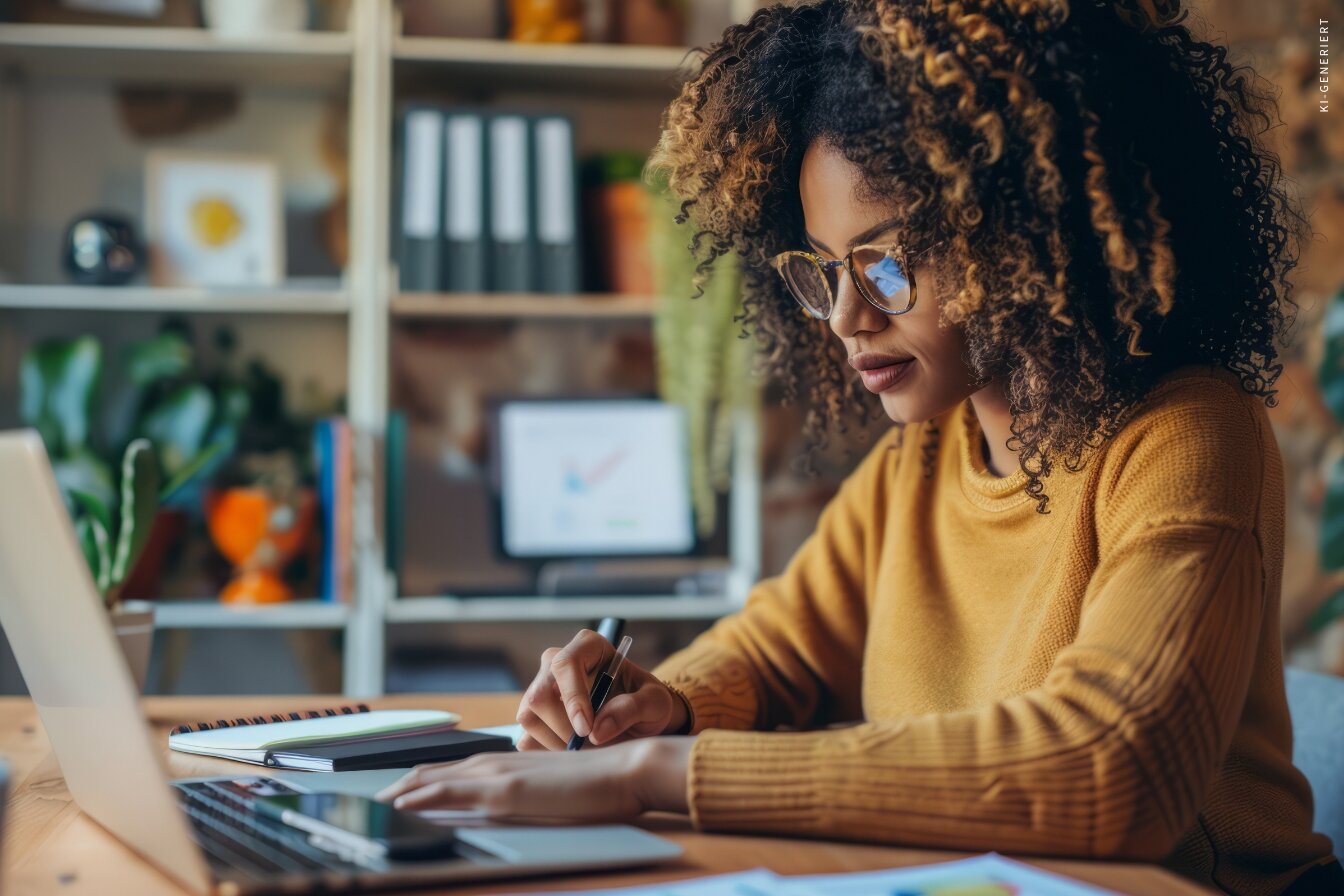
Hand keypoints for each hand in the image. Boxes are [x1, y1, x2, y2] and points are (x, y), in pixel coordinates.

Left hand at [375, 737, 694, 820]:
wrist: (625, 769)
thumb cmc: (597, 783)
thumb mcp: (551, 788)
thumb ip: (525, 793)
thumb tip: (508, 804)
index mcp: (505, 762)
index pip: (451, 771)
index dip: (420, 781)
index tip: (396, 794)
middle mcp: (495, 762)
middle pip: (433, 772)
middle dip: (400, 787)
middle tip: (373, 800)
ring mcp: (498, 774)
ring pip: (434, 780)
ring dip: (402, 792)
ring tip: (375, 804)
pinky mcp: (506, 790)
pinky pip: (452, 794)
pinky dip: (422, 798)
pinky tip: (403, 806)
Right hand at [516, 630, 688, 750]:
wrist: (639, 718)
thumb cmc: (646, 701)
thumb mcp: (655, 702)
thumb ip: (633, 708)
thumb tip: (598, 730)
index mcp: (588, 646)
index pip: (565, 665)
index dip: (572, 698)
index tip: (586, 730)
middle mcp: (557, 662)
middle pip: (540, 695)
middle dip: (564, 728)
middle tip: (592, 746)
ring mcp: (540, 687)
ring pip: (529, 717)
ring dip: (556, 742)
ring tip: (587, 748)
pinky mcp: (533, 715)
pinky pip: (526, 738)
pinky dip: (547, 751)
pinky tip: (573, 753)